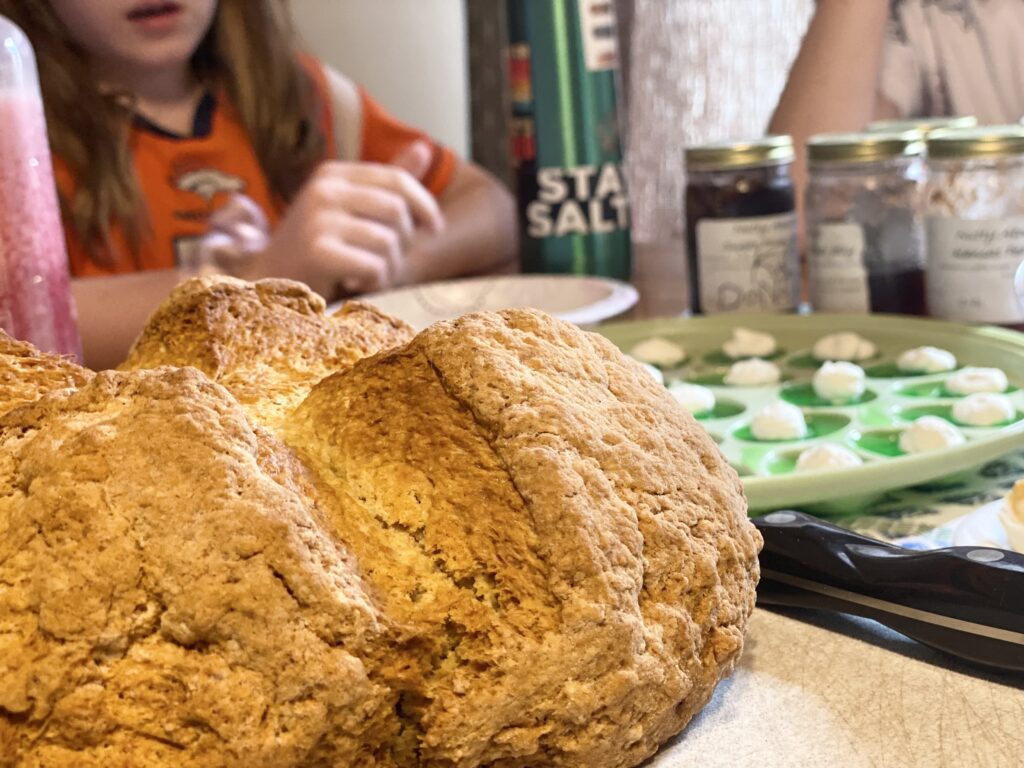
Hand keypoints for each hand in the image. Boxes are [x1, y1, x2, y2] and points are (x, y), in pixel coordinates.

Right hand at [246, 141, 444, 296]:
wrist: (268, 283)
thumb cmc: (317, 248)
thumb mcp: (349, 208)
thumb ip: (386, 183)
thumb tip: (426, 147)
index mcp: (333, 174)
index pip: (397, 180)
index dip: (425, 205)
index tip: (434, 229)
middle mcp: (323, 190)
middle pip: (398, 211)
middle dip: (404, 242)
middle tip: (386, 261)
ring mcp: (318, 219)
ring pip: (390, 242)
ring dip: (390, 268)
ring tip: (370, 275)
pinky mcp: (317, 252)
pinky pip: (376, 266)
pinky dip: (376, 282)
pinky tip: (357, 284)